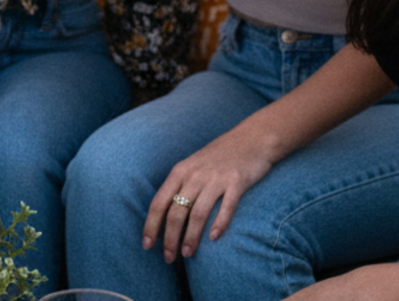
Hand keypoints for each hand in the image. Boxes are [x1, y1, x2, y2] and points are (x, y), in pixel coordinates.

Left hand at [145, 129, 276, 261]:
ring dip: (191, 237)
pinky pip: (226, 207)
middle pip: (176, 211)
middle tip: (169, 258)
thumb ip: (181, 186)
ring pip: (198, 213)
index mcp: (181, 171)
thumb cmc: (219, 156)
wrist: (251, 138)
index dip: (152, 225)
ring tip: (188, 254)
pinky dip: (219, 224)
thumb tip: (166, 214)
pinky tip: (214, 239)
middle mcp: (195, 175)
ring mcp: (216, 179)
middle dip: (170, 238)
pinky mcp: (236, 182)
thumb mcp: (193, 165)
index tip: (147, 245)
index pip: (159, 202)